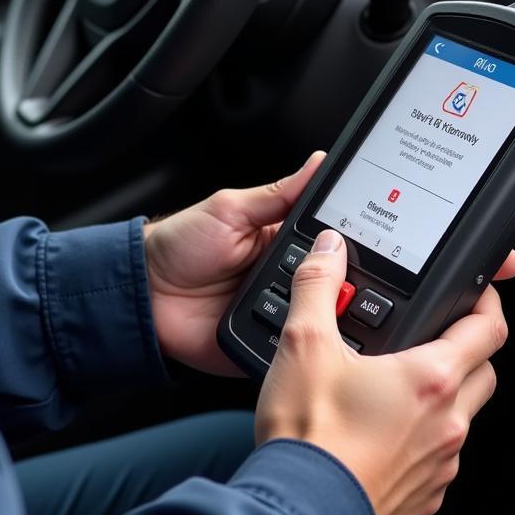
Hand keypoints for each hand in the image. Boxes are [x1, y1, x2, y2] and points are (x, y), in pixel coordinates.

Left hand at [144, 152, 325, 375]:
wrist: (144, 294)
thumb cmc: (180, 245)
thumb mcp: (230, 209)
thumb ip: (277, 193)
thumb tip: (317, 163)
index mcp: (283, 240)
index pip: (329, 241)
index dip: (346, 242)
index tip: (369, 237)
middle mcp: (287, 278)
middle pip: (332, 283)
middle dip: (339, 281)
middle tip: (339, 274)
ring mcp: (279, 314)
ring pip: (319, 318)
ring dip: (321, 313)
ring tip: (319, 304)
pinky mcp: (265, 345)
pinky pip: (293, 351)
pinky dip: (300, 345)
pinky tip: (303, 336)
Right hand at [256, 229, 514, 514]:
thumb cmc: (309, 439)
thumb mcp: (304, 344)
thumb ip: (318, 286)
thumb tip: (328, 251)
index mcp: (430, 378)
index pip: (488, 328)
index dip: (487, 300)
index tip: (476, 290)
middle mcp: (447, 423)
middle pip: (484, 371)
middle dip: (467, 345)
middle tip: (435, 331)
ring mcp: (439, 464)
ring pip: (463, 417)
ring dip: (443, 394)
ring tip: (398, 381)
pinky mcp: (422, 496)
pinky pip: (439, 456)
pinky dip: (423, 436)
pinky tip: (383, 430)